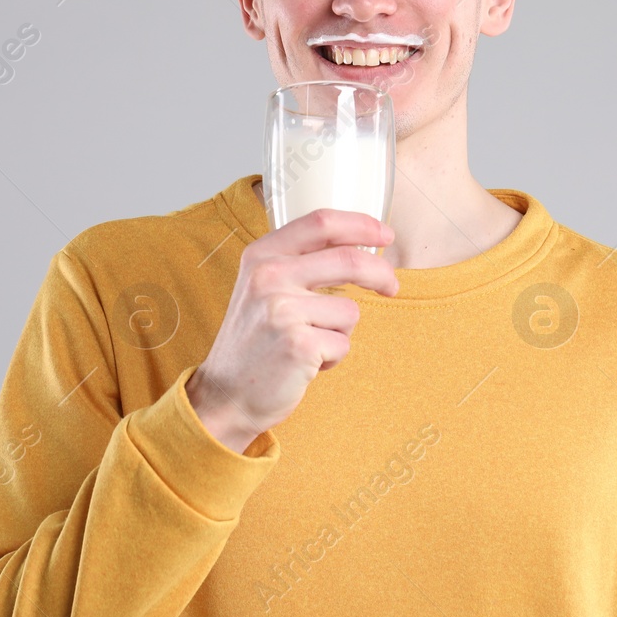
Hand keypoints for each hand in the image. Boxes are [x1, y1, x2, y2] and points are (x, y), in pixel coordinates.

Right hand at [186, 209, 396, 453]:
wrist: (225, 395)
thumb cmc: (254, 341)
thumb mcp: (262, 287)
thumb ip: (298, 262)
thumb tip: (358, 246)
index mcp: (261, 255)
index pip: (321, 222)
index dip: (361, 225)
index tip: (385, 234)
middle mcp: (268, 276)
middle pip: (348, 259)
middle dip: (381, 273)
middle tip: (391, 287)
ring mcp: (282, 310)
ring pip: (350, 310)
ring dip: (340, 332)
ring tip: (309, 344)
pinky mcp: (298, 345)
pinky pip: (343, 343)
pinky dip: (333, 357)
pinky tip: (305, 364)